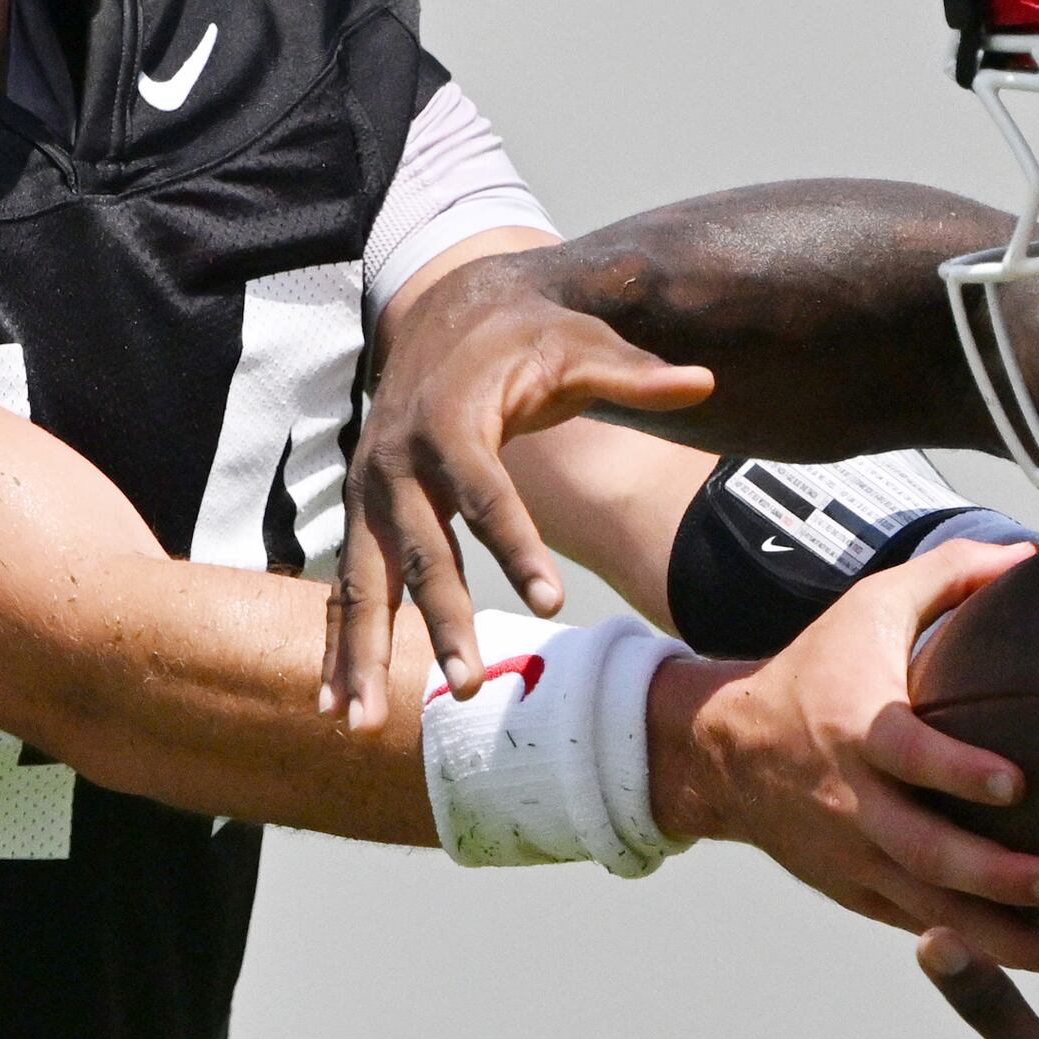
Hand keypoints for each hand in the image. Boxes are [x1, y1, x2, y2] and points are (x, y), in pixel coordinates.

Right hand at [327, 249, 712, 728]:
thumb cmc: (524, 336)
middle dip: (442, 621)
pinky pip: (345, 588)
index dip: (519, 547)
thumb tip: (706, 381)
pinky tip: (332, 707)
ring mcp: (369, 492)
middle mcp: (397, 462)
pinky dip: (338, 646)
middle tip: (466, 687)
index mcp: (452, 422)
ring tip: (358, 726)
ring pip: (363, 582)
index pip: (487, 493)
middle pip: (421, 552)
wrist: (444, 311)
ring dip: (362, 654)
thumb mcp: (580, 343)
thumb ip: (634, 374)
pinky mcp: (360, 514)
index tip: (554, 604)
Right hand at [656, 537, 1038, 978]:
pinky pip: (922, 929)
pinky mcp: (859, 893)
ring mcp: (855, 858)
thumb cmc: (816, 669)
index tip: (1018, 784)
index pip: (908, 755)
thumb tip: (1033, 550)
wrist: (723, 752)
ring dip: (1008, 939)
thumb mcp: (871, 606)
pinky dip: (978, 949)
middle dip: (999, 878)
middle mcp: (854, 803)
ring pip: (934, 912)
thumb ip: (950, 573)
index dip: (959, 772)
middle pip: (927, 853)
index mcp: (858, 729)